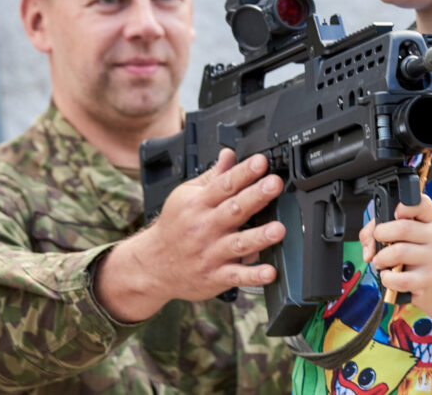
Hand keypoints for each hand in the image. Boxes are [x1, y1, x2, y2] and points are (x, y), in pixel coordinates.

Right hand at [95, 149, 284, 320]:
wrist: (153, 264)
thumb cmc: (174, 226)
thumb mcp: (186, 195)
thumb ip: (213, 176)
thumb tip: (230, 155)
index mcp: (199, 203)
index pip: (224, 184)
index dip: (244, 172)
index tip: (261, 162)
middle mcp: (205, 227)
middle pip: (234, 209)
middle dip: (256, 196)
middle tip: (274, 184)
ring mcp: (211, 252)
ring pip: (238, 243)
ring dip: (259, 236)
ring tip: (278, 229)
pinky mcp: (215, 276)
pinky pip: (236, 276)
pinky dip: (253, 275)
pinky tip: (269, 272)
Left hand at [359, 194, 431, 301]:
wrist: (426, 277)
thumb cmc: (406, 248)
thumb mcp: (390, 231)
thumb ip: (372, 231)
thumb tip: (369, 251)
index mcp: (426, 218)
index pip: (422, 203)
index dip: (404, 207)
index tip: (394, 213)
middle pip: (403, 228)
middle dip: (381, 233)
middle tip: (378, 239)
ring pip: (400, 252)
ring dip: (381, 257)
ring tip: (379, 260)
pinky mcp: (426, 278)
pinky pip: (401, 279)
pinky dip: (387, 278)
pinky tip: (387, 274)